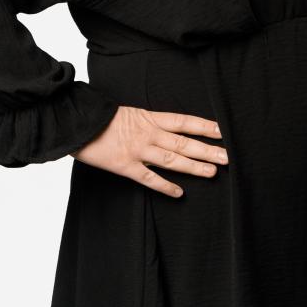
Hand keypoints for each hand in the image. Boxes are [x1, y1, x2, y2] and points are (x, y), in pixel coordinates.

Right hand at [72, 106, 228, 197]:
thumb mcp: (130, 113)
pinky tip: (180, 193)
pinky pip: (149, 178)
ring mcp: (138, 150)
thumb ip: (149, 122)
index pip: (183, 121)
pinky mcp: (125, 166)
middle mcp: (148, 133)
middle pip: (183, 142)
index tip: (223, 130)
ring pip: (172, 160)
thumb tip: (168, 130)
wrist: (78, 122)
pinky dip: (165, 186)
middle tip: (228, 156)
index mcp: (149, 118)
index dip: (204, 126)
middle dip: (207, 149)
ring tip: (213, 172)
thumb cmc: (103, 117)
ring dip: (194, 166)